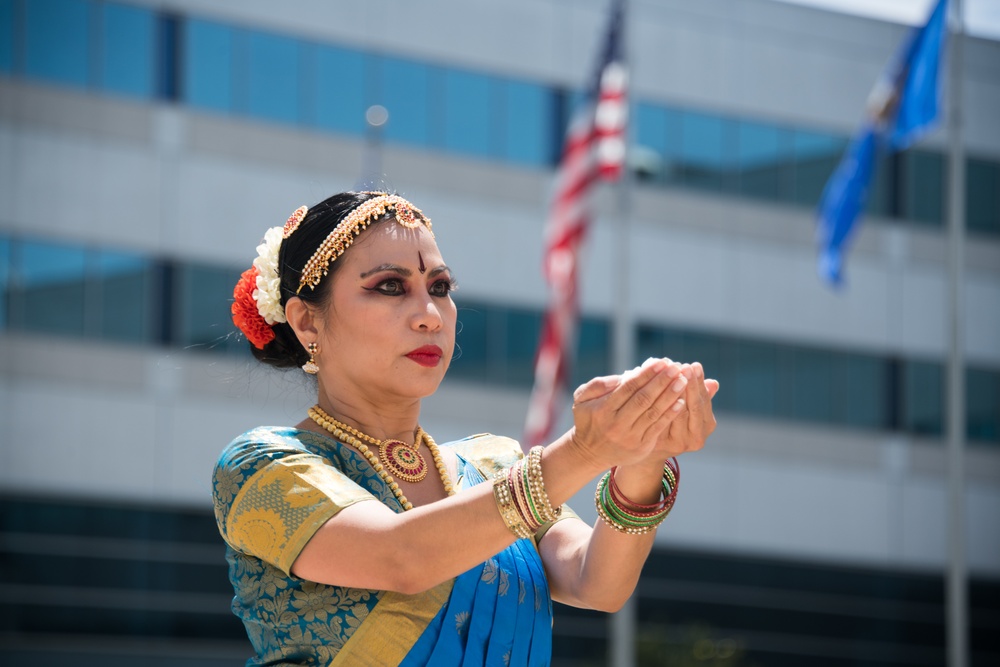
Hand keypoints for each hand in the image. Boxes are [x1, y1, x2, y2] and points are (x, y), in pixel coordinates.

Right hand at [568, 359, 687, 470]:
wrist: (589, 453)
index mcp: (603, 410)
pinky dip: (670, 414)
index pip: (628, 388)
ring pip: (653, 413)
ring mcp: (630, 437)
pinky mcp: (641, 447)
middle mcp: (617, 424)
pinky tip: (681, 401)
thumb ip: (597, 385)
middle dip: (662, 382)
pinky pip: (658, 427)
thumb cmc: (588, 420)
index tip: (661, 362)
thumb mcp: (581, 400)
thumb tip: (621, 377)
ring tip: (683, 381)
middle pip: (643, 399)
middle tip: (676, 367)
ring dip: (670, 395)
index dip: (646, 374)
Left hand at [648, 362, 717, 460]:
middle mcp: (698, 437)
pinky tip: (657, 389)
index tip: (695, 365)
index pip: (705, 400)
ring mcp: (682, 443)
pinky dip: (661, 404)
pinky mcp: (665, 445)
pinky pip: (663, 420)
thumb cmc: (674, 420)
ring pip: (680, 413)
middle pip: (694, 406)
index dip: (700, 382)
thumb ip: (700, 395)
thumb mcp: (689, 407)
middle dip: (690, 384)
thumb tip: (714, 383)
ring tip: (671, 373)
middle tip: (685, 366)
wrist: (653, 447)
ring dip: (675, 391)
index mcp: (708, 425)